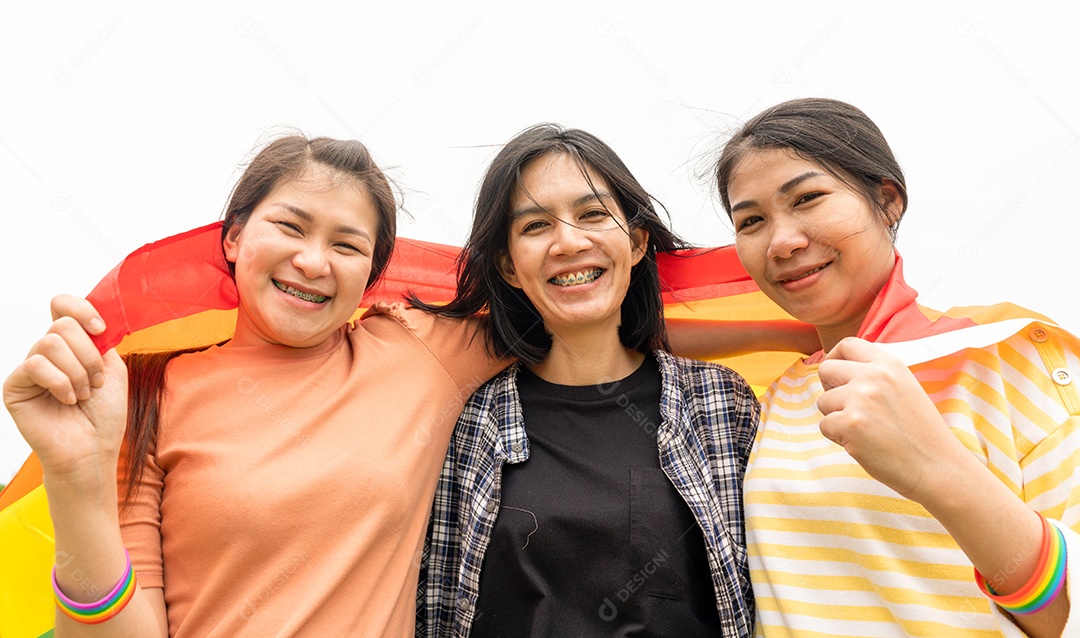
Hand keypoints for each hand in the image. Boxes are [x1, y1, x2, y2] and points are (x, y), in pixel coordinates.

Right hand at [4, 299, 126, 479]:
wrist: (93, 448)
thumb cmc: (104, 413)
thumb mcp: (113, 368)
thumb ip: (100, 340)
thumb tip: (91, 317)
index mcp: (71, 344)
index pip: (62, 305)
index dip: (82, 309)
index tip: (101, 330)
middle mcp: (47, 352)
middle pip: (62, 324)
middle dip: (88, 355)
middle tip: (95, 381)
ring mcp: (30, 368)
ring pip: (50, 343)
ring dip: (77, 371)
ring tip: (83, 394)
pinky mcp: (15, 386)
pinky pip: (36, 364)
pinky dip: (60, 382)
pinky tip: (67, 400)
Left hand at [816, 337, 973, 502]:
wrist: (938, 467)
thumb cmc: (921, 434)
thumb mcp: (905, 388)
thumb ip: (876, 376)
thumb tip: (838, 371)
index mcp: (890, 364)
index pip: (847, 344)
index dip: (834, 359)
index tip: (836, 377)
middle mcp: (873, 376)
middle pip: (826, 370)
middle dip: (830, 390)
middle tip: (847, 409)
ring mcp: (860, 399)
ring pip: (823, 402)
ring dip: (836, 418)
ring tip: (866, 431)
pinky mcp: (850, 424)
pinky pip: (824, 426)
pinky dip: (838, 438)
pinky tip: (864, 444)